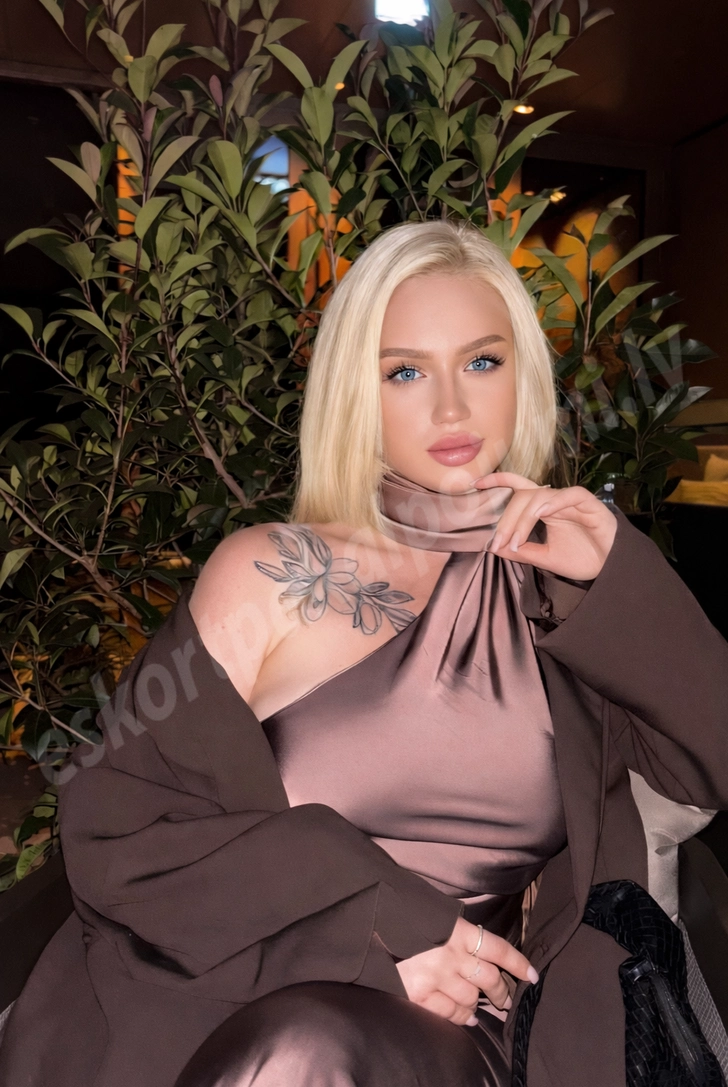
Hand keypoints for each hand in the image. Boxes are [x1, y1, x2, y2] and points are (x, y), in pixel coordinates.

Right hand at [395, 916, 537, 1027]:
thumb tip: (474, 939)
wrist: (366, 922)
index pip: (498, 949)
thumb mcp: (433, 910)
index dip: (519, 964)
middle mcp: (452, 955)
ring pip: (472, 999)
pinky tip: (469, 1018)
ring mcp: (436, 977)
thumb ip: (455, 926)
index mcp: (457, 930)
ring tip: (483, 1007)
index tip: (532, 975)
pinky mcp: (419, 994)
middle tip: (506, 998)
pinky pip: (449, 1012)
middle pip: (490, 979)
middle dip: (502, 991)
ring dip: (480, 1004)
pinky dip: (462, 1017)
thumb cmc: (400, 910)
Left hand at [476, 472, 617, 580]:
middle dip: (507, 520)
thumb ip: (521, 551)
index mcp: (544, 509)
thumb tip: (493, 547)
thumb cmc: (582, 559)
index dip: (498, 480)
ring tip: (516, 541)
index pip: (518, 488)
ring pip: (541, 497)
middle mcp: (555, 501)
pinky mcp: (590, 504)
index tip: (475, 483)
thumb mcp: (544, 558)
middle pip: (524, 496)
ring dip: (524, 519)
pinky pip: (570, 495)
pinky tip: (542, 514)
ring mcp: (572, 501)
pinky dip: (554, 502)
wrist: (611, 570)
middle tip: (498, 543)